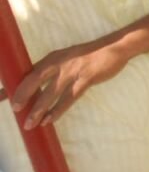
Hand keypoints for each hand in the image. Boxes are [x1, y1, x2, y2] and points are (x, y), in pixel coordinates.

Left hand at [11, 38, 129, 128]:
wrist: (114, 48)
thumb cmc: (89, 56)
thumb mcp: (68, 59)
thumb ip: (54, 71)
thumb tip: (37, 90)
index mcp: (53, 58)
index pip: (28, 72)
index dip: (14, 86)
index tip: (0, 97)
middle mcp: (59, 63)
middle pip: (35, 80)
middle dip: (23, 95)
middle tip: (16, 109)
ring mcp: (72, 71)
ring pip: (50, 93)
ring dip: (39, 110)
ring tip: (30, 124)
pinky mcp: (86, 79)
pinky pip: (69, 98)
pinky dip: (58, 110)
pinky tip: (50, 119)